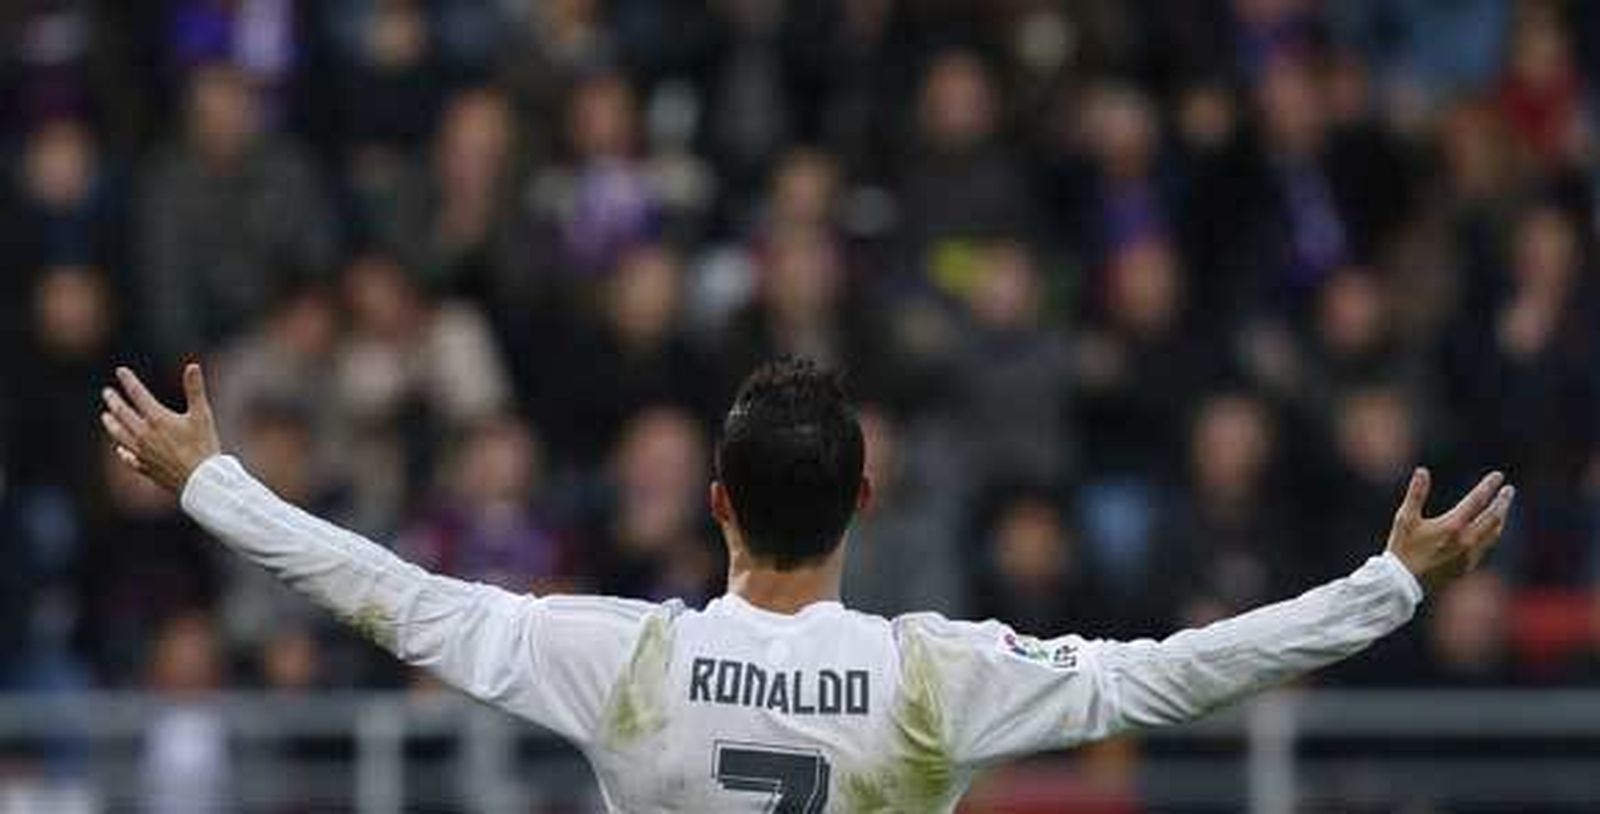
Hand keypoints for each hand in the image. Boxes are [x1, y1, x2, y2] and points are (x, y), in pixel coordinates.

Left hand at [100, 363, 221, 492]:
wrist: (201, 481)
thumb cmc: (204, 446)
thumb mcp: (202, 415)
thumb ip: (195, 390)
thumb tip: (192, 366)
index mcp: (157, 419)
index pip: (138, 394)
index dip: (129, 381)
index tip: (120, 371)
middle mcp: (144, 434)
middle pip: (122, 414)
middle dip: (113, 401)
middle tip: (107, 393)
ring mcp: (142, 452)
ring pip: (119, 435)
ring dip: (111, 424)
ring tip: (105, 417)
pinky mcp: (145, 468)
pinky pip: (128, 458)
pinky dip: (122, 452)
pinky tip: (120, 450)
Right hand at [1386, 467, 1514, 593]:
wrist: (1403, 583)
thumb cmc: (1402, 548)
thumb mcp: (1405, 519)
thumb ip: (1416, 494)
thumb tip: (1422, 471)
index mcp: (1452, 526)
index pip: (1477, 500)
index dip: (1489, 486)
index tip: (1498, 476)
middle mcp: (1466, 541)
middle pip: (1493, 517)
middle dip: (1502, 502)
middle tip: (1509, 490)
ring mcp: (1469, 555)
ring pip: (1493, 533)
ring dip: (1500, 518)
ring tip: (1503, 509)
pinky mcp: (1467, 566)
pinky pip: (1486, 546)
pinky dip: (1491, 534)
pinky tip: (1490, 530)